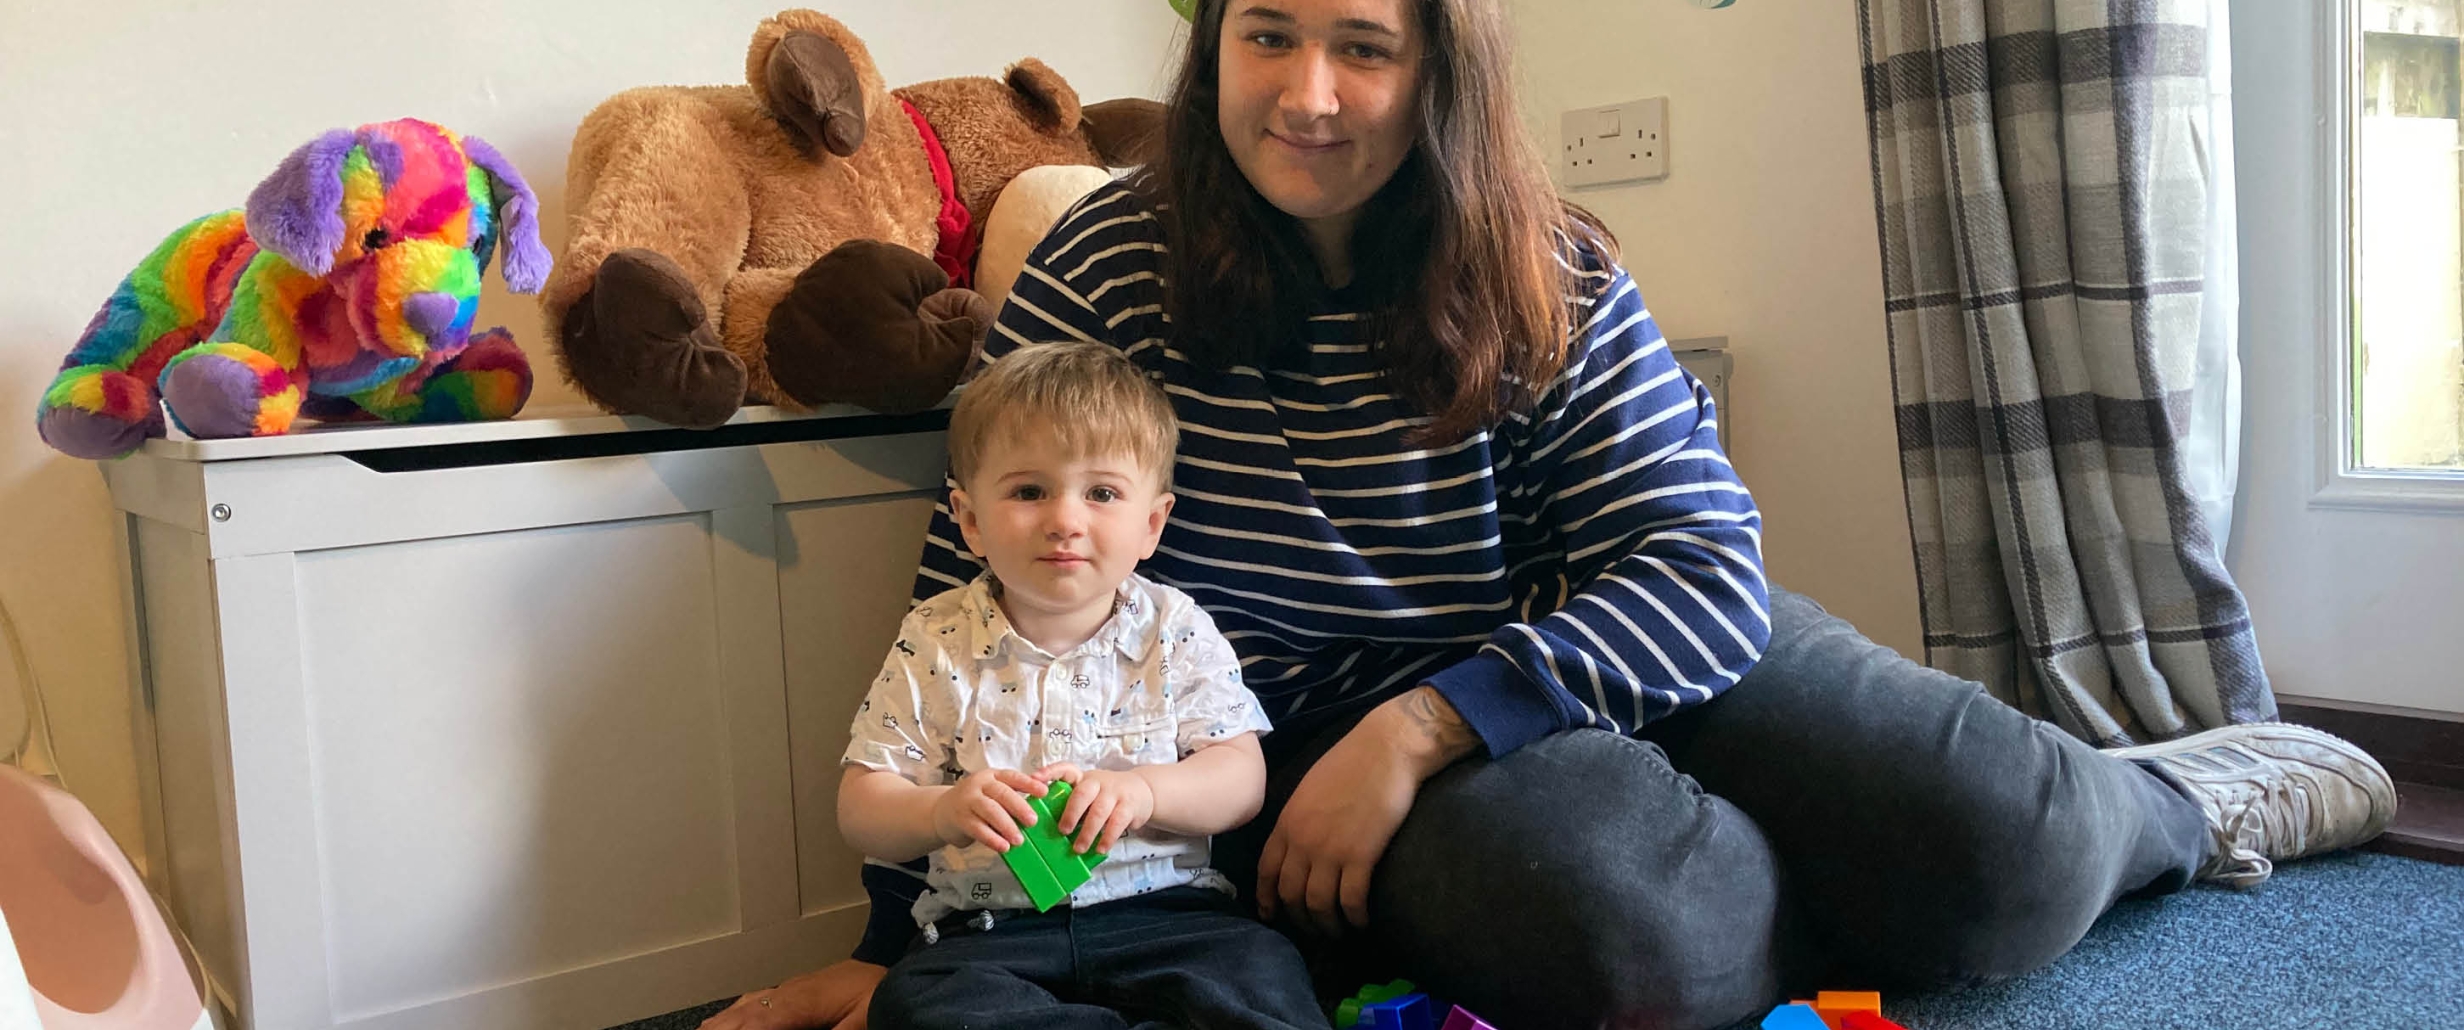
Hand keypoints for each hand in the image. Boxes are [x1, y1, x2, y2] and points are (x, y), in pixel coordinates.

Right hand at [696, 959, 883, 1029]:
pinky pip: (756, 998)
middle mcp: (789, 992)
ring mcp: (791, 988)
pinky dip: (736, 1010)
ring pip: (746, 1005)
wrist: (894, 966)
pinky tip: (730, 1016)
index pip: (757, 1022)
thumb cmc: (880, 996)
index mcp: (801, 1003)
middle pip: (744, 1013)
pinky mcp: (797, 988)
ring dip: (722, 1021)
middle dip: (720, 1028)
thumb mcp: (860, 1025)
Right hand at [931, 768, 1045, 851]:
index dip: (1029, 784)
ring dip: (1007, 826)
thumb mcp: (991, 793)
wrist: (942, 811)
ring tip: (1019, 839)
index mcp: (992, 776)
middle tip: (1033, 821)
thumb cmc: (975, 803)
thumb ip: (1010, 798)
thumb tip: (1038, 812)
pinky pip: (978, 829)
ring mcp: (968, 801)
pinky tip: (1003, 846)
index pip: (1013, 777)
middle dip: (1019, 807)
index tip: (1044, 792)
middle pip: (1002, 793)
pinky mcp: (960, 818)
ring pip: (990, 811)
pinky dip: (992, 839)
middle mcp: (979, 785)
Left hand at [1034, 763, 1155, 854]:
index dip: (1050, 772)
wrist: (1141, 791)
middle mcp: (1098, 782)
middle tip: (1063, 831)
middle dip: (1071, 813)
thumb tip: (1048, 829)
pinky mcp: (1129, 806)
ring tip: (1079, 848)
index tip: (1034, 778)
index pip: (1066, 769)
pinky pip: (1117, 823)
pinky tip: (1100, 848)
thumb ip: (1073, 803)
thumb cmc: (1106, 796)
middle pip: (1083, 793)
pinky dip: (1107, 838)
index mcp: (1083, 778)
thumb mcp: (1090, 792)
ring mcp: (1115, 793)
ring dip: (1087, 833)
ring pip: (1099, 812)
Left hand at [1257, 687, 1477, 936]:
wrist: (1385, 749)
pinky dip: (1354, 917)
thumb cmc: (1351, 761)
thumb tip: (1299, 841)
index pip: (1266, 870)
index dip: (1267, 898)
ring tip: (1338, 933)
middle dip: (1299, 919)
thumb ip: (1299, 817)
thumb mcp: (1310, 788)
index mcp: (1287, 822)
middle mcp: (1302, 840)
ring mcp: (1330, 849)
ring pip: (1318, 904)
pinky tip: (1361, 922)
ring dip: (1326, 925)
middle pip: (1290, 894)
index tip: (1272, 915)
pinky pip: (1351, 899)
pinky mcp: (1360, 855)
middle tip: (1312, 930)